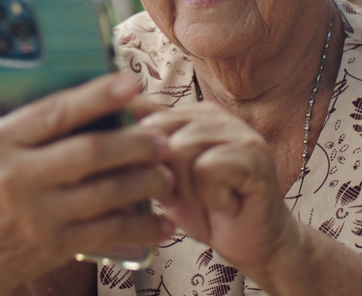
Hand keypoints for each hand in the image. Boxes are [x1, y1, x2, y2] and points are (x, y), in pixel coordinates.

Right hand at [0, 75, 176, 295]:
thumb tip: (20, 59)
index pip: (54, 112)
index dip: (97, 96)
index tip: (131, 85)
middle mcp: (14, 177)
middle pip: (90, 152)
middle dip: (135, 142)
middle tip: (163, 138)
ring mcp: (36, 215)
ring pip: (106, 193)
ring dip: (145, 181)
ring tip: (167, 174)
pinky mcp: (53, 246)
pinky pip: (107, 233)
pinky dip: (141, 228)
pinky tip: (162, 223)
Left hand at [139, 103, 302, 274]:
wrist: (254, 244)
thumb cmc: (208, 213)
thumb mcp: (166, 183)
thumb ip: (145, 160)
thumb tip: (107, 143)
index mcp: (192, 116)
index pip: (147, 116)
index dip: (139, 154)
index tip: (152, 181)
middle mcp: (215, 116)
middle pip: (160, 135)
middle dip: (166, 177)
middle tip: (190, 196)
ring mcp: (238, 132)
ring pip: (181, 151)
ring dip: (189, 190)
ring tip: (210, 199)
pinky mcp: (254, 155)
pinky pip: (207, 170)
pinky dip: (211, 197)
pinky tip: (227, 203)